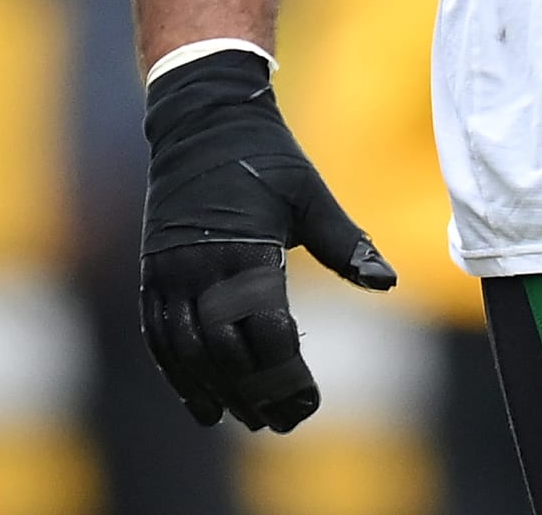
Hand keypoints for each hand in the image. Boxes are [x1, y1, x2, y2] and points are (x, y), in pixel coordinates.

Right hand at [140, 49, 394, 432]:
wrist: (203, 119)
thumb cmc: (267, 156)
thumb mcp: (310, 193)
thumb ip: (346, 243)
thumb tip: (388, 282)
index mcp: (246, 248)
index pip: (266, 331)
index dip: (288, 373)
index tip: (309, 403)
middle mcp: (202, 266)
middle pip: (226, 352)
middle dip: (256, 392)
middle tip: (283, 422)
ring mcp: (170, 271)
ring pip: (188, 352)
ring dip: (216, 391)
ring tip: (246, 419)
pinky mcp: (153, 272)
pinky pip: (159, 336)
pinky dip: (177, 373)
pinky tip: (199, 399)